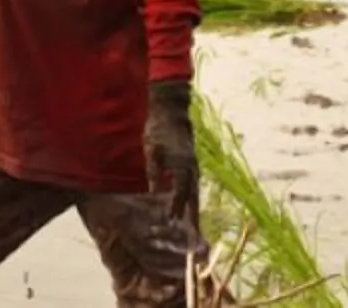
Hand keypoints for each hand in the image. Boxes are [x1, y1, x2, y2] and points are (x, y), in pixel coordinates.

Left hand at [143, 80, 198, 224]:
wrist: (171, 112)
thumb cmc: (158, 130)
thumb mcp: (152, 153)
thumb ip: (154, 173)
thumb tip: (155, 193)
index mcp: (183, 168)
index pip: (181, 194)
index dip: (175, 209)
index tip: (170, 222)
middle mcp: (192, 170)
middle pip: (193, 199)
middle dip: (193, 218)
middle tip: (194, 236)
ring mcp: (194, 168)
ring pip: (195, 194)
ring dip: (193, 210)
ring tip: (192, 227)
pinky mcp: (191, 165)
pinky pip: (192, 187)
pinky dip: (190, 199)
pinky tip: (186, 206)